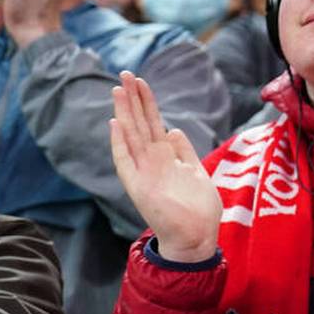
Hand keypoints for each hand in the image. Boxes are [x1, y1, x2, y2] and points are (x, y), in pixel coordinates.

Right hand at [110, 71, 221, 261]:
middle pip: (140, 125)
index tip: (141, 82)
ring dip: (125, 113)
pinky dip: (120, 144)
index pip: (153, 124)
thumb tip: (174, 129)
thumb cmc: (197, 210)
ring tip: (117, 90)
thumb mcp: (195, 173)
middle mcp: (152, 163)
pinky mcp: (140, 188)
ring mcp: (144, 174)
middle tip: (124, 74)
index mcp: (165, 158)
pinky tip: (116, 124)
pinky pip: (126, 162)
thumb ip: (184, 152)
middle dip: (133, 100)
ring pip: (132, 137)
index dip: (147, 103)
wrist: (196, 239)